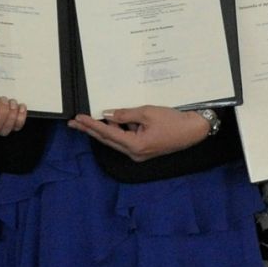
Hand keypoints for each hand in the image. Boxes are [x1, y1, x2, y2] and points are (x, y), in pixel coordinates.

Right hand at [0, 97, 27, 135]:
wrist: (4, 96)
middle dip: (2, 112)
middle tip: (4, 100)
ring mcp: (2, 128)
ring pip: (6, 128)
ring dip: (11, 113)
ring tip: (12, 102)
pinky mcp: (13, 126)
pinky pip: (17, 125)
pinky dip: (21, 116)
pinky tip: (21, 106)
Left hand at [68, 105, 210, 161]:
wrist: (194, 130)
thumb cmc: (173, 121)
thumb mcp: (147, 112)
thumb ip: (125, 115)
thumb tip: (108, 115)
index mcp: (135, 145)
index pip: (107, 134)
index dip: (91, 125)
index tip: (78, 119)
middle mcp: (134, 153)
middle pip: (107, 140)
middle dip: (89, 130)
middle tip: (74, 123)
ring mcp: (139, 154)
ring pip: (115, 140)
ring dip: (102, 130)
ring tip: (86, 121)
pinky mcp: (143, 150)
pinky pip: (125, 140)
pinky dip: (116, 131)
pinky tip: (109, 122)